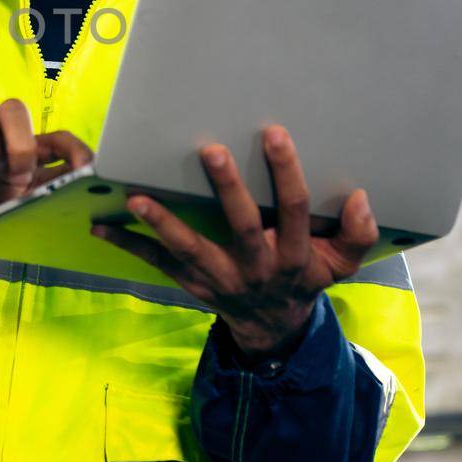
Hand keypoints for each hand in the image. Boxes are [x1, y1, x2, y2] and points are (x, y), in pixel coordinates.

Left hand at [93, 125, 378, 356]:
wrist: (273, 328)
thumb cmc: (305, 278)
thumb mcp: (340, 264)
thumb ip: (356, 234)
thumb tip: (360, 198)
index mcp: (293, 256)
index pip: (293, 209)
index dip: (286, 173)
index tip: (275, 134)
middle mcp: (255, 267)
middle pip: (242, 226)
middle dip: (227, 190)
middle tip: (210, 151)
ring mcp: (220, 279)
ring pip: (191, 250)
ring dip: (163, 224)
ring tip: (136, 199)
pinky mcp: (191, 284)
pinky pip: (158, 265)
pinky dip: (129, 246)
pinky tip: (101, 225)